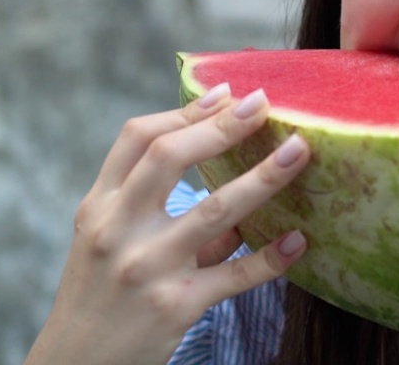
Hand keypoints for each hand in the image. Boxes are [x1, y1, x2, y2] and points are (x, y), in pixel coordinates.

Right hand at [26, 85, 310, 364]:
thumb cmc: (100, 296)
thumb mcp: (107, 244)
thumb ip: (157, 211)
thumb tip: (231, 190)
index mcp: (99, 207)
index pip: (137, 139)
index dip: (185, 111)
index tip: (226, 93)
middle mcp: (117, 231)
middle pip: (170, 158)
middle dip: (222, 127)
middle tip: (264, 104)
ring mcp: (147, 268)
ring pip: (216, 211)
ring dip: (264, 177)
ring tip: (299, 151)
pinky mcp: (175, 306)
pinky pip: (235, 276)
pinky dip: (271, 257)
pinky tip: (299, 240)